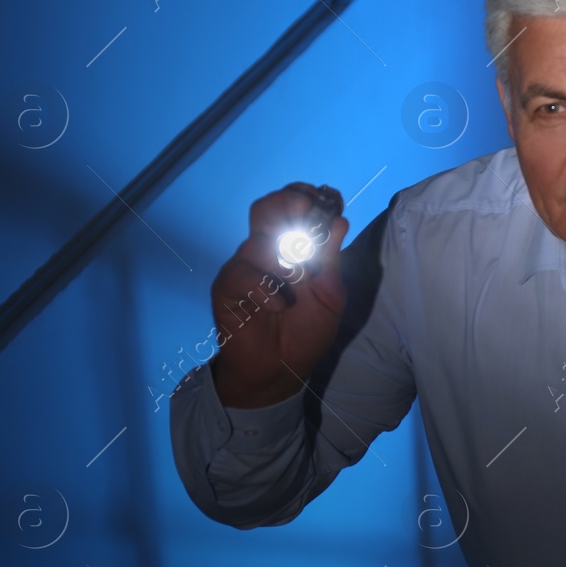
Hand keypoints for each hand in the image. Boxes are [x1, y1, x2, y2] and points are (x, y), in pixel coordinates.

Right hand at [208, 183, 349, 408]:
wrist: (280, 370)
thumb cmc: (306, 331)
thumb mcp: (330, 297)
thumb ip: (331, 261)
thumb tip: (339, 221)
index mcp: (292, 249)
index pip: (289, 209)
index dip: (301, 196)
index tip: (321, 198)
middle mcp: (266, 252)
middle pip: (266, 210)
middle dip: (285, 205)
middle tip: (303, 212)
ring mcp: (244, 268)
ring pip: (257, 242)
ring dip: (282, 260)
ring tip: (296, 282)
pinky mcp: (226, 288)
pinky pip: (241, 274)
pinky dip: (264, 289)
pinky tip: (277, 306)